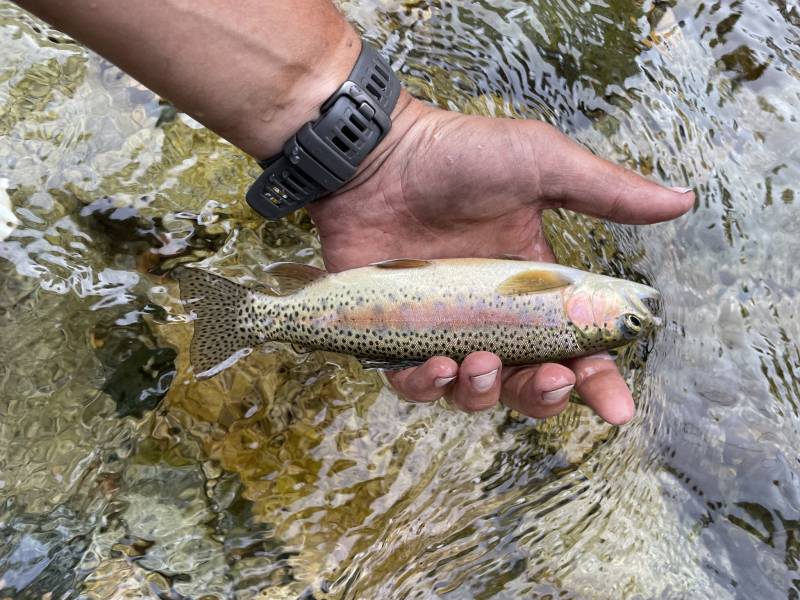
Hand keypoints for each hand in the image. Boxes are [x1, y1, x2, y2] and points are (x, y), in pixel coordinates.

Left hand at [308, 93, 692, 424]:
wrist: (378, 153)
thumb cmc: (459, 155)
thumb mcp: (542, 166)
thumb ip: (607, 192)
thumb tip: (683, 202)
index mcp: (532, 287)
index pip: (573, 347)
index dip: (598, 383)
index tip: (618, 410)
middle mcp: (489, 316)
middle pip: (524, 383)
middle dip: (542, 396)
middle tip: (551, 380)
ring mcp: (440, 327)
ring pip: (470, 392)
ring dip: (483, 393)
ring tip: (479, 364)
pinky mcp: (389, 332)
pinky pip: (408, 381)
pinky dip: (424, 387)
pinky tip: (436, 367)